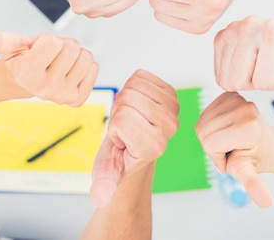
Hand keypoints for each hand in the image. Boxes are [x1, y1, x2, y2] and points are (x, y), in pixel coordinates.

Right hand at [0, 29, 97, 105]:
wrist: (29, 83)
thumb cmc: (21, 59)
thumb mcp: (9, 46)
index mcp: (28, 75)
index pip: (53, 41)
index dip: (47, 39)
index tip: (38, 49)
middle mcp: (46, 89)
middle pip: (73, 47)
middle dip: (62, 45)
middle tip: (50, 56)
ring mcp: (63, 96)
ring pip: (86, 57)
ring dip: (74, 55)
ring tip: (59, 62)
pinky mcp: (78, 99)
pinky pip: (94, 68)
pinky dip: (84, 67)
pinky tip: (69, 72)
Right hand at [90, 70, 178, 207]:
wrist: (135, 147)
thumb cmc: (120, 157)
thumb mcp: (107, 172)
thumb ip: (104, 182)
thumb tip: (100, 197)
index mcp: (154, 146)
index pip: (122, 118)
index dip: (113, 126)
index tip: (120, 139)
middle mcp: (169, 128)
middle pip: (128, 97)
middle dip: (119, 109)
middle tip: (125, 126)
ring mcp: (173, 110)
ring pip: (134, 85)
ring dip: (126, 97)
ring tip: (131, 116)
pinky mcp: (171, 94)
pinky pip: (141, 75)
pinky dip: (134, 86)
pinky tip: (138, 104)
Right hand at [195, 92, 273, 207]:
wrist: (266, 143)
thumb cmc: (255, 158)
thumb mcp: (250, 173)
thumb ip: (254, 186)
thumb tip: (267, 203)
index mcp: (249, 128)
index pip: (209, 143)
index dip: (216, 156)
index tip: (231, 159)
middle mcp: (245, 108)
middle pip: (203, 130)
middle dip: (212, 145)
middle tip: (229, 149)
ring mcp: (238, 98)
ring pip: (202, 120)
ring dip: (211, 134)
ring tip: (228, 139)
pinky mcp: (231, 94)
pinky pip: (207, 110)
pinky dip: (212, 122)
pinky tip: (226, 127)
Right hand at [214, 16, 273, 90]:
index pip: (265, 82)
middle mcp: (250, 24)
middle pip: (242, 80)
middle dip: (256, 81)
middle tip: (268, 70)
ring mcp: (232, 28)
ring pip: (227, 78)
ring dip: (243, 79)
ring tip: (257, 67)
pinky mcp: (219, 36)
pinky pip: (218, 72)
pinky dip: (231, 73)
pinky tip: (245, 65)